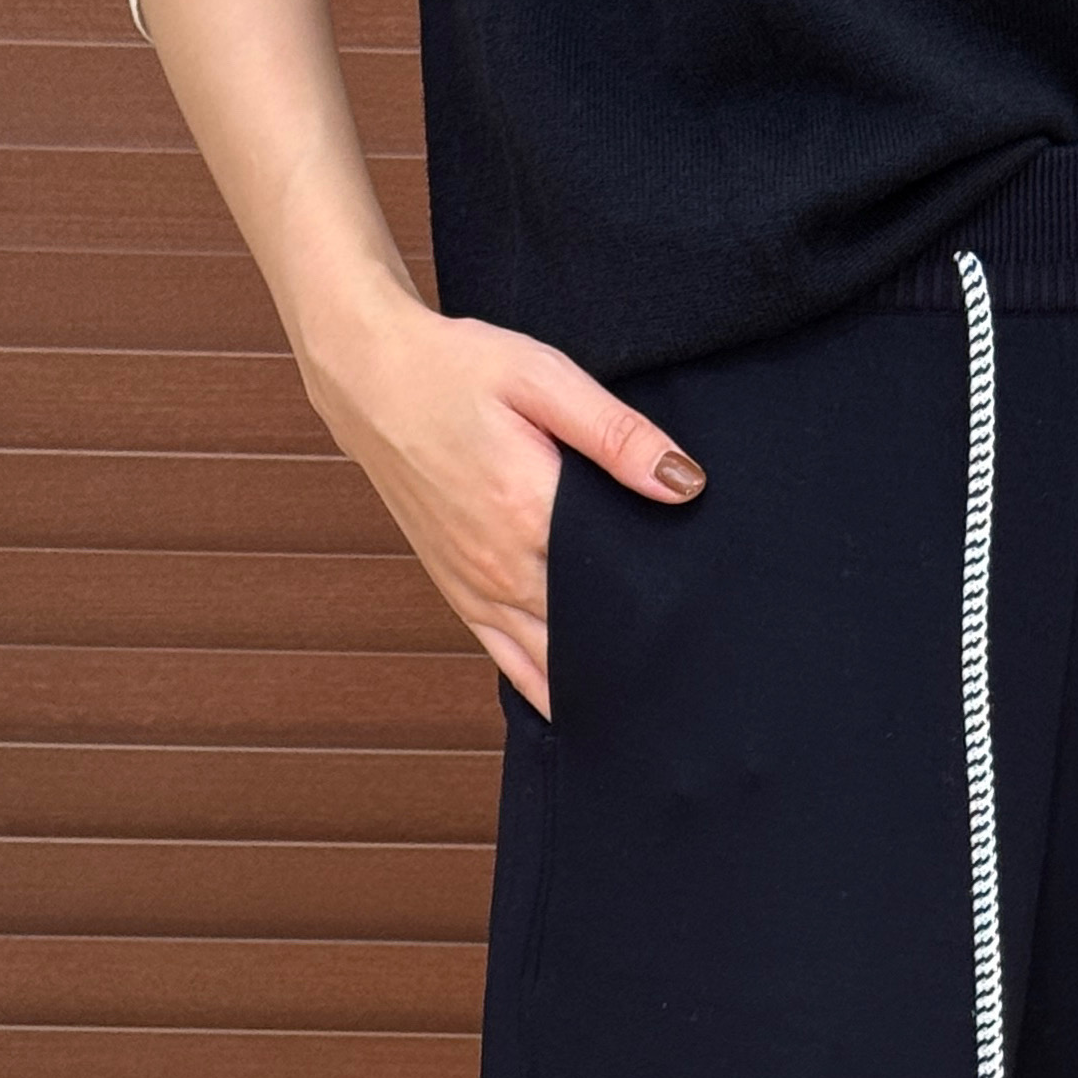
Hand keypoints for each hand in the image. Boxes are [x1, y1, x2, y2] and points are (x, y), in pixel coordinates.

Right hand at [295, 270, 705, 718]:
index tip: (707, 625)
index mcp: (531, 513)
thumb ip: (615, 434)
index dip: (664, 606)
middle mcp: (502, 566)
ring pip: (546, 662)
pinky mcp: (457, 592)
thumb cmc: (457, 370)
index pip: (617, 585)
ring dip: (592, 684)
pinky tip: (575, 706)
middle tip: (692, 673)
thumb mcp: (542, 379)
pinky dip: (541, 686)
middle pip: (587, 634)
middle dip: (636, 654)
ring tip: (646, 706)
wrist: (370, 380)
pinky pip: (505, 659)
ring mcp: (476, 587)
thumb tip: (683, 482)